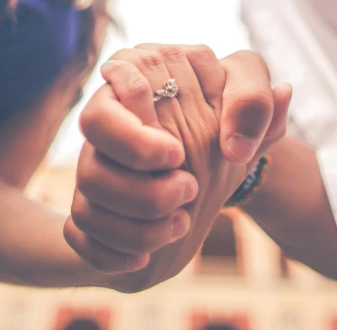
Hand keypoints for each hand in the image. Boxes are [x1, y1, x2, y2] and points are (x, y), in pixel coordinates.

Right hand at [64, 45, 289, 289]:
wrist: (213, 177)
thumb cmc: (227, 130)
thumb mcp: (249, 107)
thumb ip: (255, 99)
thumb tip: (260, 116)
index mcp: (142, 79)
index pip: (113, 85)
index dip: (137, 132)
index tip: (178, 156)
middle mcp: (111, 120)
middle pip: (92, 141)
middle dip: (138, 181)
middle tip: (189, 190)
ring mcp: (93, 166)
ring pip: (84, 198)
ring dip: (135, 223)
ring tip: (181, 224)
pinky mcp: (87, 208)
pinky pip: (77, 234)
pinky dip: (111, 253)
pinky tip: (144, 257)